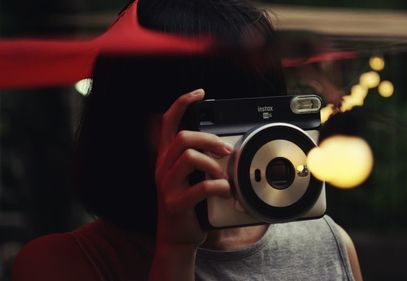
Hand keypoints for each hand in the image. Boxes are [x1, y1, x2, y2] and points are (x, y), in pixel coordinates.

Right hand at [153, 88, 232, 248]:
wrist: (176, 239)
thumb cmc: (187, 206)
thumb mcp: (187, 178)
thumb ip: (198, 159)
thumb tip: (222, 144)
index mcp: (166, 159)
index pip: (168, 122)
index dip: (182, 103)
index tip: (199, 93)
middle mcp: (162, 168)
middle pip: (183, 137)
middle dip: (209, 139)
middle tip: (226, 150)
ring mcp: (166, 186)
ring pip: (189, 157)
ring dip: (213, 164)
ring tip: (222, 175)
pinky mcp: (175, 203)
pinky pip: (201, 187)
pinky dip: (218, 187)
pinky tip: (224, 191)